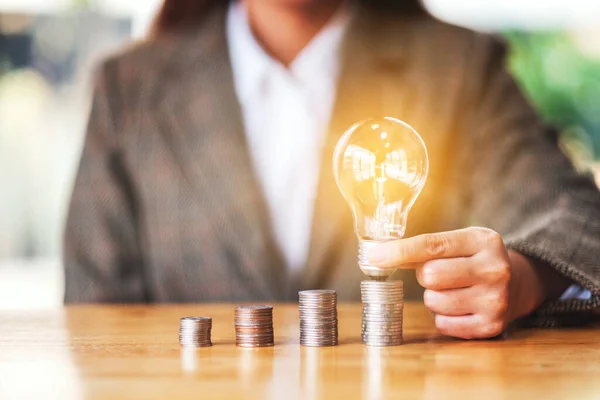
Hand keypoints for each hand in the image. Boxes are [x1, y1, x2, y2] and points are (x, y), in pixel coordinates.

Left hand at [368, 227, 549, 338]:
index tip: (374, 255)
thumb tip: (378, 254)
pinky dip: (443, 316)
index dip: (399, 251)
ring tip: (453, 290)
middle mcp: (494, 269)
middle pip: (429, 275)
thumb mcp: (459, 242)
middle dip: (425, 275)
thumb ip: (424, 247)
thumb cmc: (474, 259)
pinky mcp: (491, 326)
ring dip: (433, 297)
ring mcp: (495, 300)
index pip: (431, 245)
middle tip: (440, 273)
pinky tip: (460, 306)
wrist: (518, 284)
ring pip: (433, 301)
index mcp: (484, 240)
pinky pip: (442, 324)